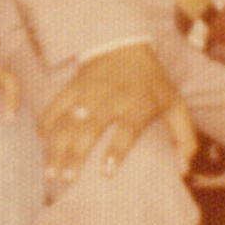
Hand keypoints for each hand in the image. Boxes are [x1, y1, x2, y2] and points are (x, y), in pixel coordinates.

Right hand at [39, 42, 197, 193]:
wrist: (125, 45)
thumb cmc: (153, 83)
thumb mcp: (175, 105)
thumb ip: (184, 139)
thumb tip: (184, 171)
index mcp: (138, 104)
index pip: (127, 129)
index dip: (116, 150)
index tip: (105, 171)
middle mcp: (111, 98)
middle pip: (90, 127)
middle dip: (75, 154)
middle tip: (66, 179)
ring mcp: (88, 92)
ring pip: (67, 121)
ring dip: (56, 147)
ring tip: (50, 172)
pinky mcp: (72, 86)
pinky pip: (54, 106)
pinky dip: (45, 124)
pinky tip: (40, 143)